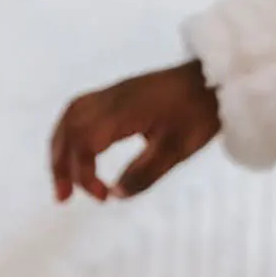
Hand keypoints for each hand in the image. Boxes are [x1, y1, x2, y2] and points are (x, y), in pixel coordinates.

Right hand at [50, 60, 219, 202]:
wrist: (214, 79)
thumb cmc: (199, 112)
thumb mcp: (177, 148)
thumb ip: (145, 173)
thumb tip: (116, 194)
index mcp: (121, 112)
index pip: (84, 144)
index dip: (84, 175)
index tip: (103, 197)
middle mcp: (110, 99)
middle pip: (68, 130)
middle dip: (60, 165)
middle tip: (62, 198)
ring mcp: (113, 92)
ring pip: (70, 117)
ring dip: (61, 148)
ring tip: (63, 178)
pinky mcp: (119, 92)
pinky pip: (81, 109)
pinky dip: (71, 132)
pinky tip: (79, 149)